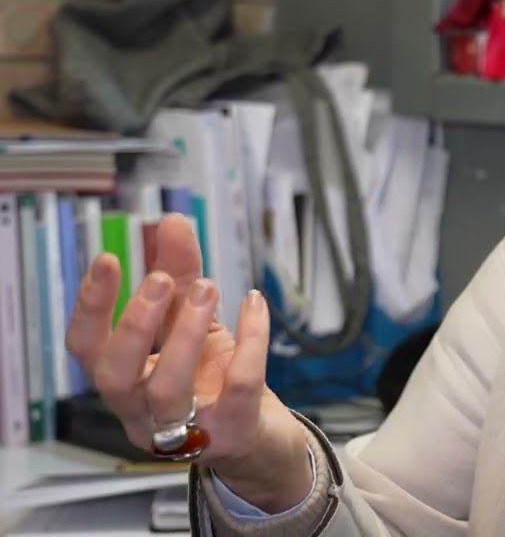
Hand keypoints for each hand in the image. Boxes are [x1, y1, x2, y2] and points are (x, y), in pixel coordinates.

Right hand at [65, 214, 312, 511]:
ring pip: (169, 388)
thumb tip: (173, 221)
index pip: (87, 349)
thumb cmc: (216, 381)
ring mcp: (186, 430)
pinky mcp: (232, 433)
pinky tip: (255, 304)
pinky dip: (249, 341)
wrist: (263, 438)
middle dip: (134, 322)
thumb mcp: (194, 322)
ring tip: (208, 287)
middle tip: (163, 280)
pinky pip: (238, 388)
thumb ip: (181, 275)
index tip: (109, 260)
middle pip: (115, 376)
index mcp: (126, 381)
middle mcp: (144, 411)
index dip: (91, 306)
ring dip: (186, 332)